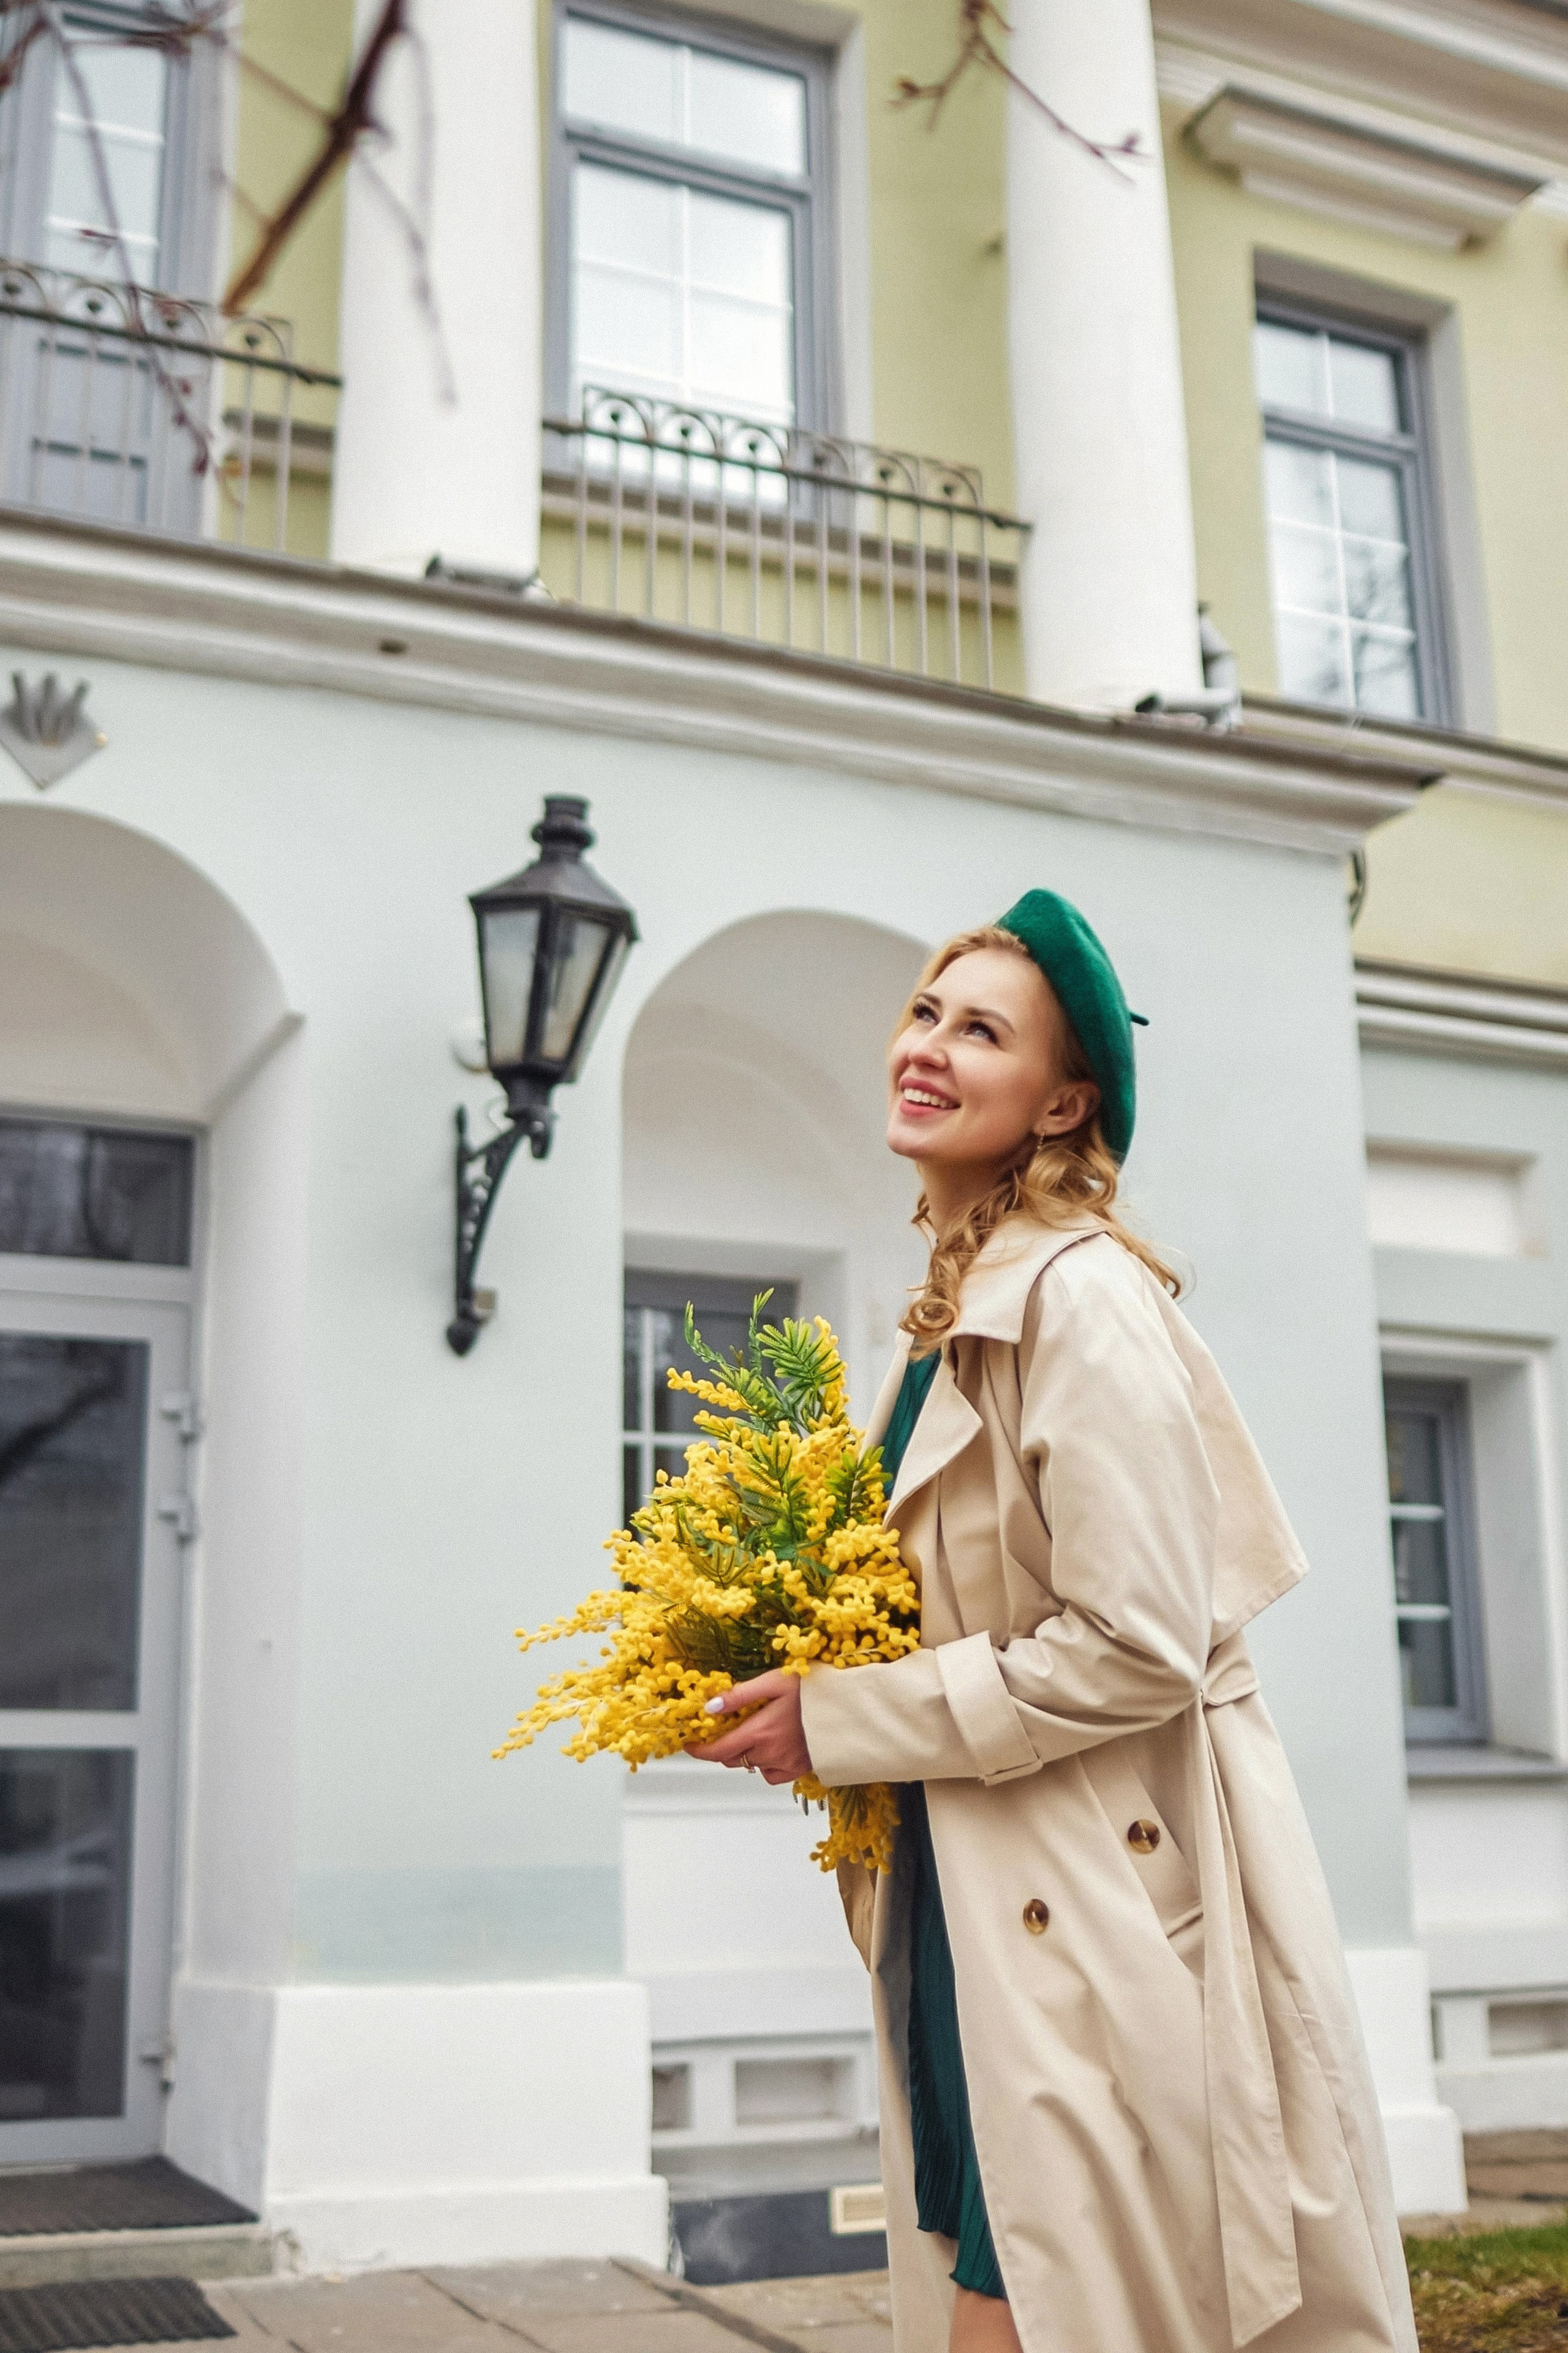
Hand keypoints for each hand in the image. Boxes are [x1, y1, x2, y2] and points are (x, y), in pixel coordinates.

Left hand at [686, 1670, 812, 1783]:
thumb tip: (709, 1707)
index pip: (718, 1750)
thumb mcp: (773, 1682)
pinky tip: (774, 1748)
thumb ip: (740, 1695)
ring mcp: (784, 1764)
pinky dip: (765, 1764)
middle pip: (732, 1758)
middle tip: (729, 1728)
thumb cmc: (811, 1689)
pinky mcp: (799, 1770)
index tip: (690, 1744)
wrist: (847, 1708)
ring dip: (746, 1752)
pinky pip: (770, 1774)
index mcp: (759, 1732)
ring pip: (751, 1765)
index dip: (699, 1750)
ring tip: (757, 1732)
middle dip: (724, 1746)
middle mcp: (768, 1753)